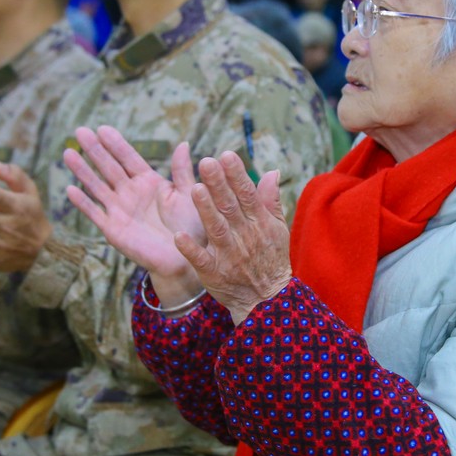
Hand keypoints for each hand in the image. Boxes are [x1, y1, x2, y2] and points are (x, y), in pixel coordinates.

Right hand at [65, 126, 203, 303]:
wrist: (185, 258)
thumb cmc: (191, 226)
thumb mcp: (189, 194)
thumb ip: (182, 171)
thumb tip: (183, 143)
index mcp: (149, 181)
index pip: (128, 158)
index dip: (116, 144)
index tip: (102, 128)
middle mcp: (131, 193)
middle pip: (109, 167)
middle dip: (95, 150)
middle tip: (80, 130)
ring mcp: (120, 210)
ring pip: (97, 186)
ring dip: (83, 171)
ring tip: (67, 153)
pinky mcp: (113, 229)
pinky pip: (95, 213)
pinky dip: (83, 202)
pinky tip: (71, 189)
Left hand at [176, 152, 291, 324]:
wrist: (266, 300)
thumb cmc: (270, 259)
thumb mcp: (277, 229)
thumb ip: (271, 200)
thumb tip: (270, 171)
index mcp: (258, 223)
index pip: (247, 194)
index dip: (237, 175)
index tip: (226, 155)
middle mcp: (243, 236)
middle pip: (230, 206)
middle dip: (219, 184)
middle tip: (206, 161)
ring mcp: (228, 255)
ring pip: (216, 229)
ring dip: (205, 210)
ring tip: (195, 189)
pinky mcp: (213, 273)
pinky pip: (201, 260)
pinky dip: (191, 249)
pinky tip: (178, 236)